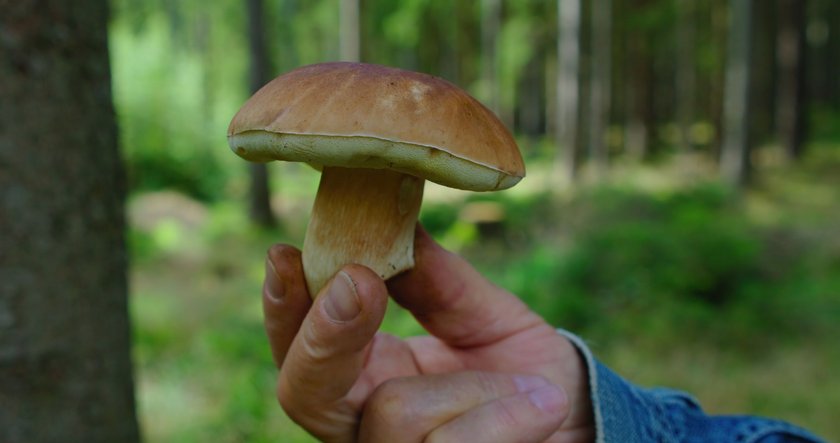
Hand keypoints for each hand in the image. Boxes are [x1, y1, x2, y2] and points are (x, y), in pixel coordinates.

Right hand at [262, 226, 593, 441]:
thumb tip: (393, 218)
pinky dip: (504, 418)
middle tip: (359, 282)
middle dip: (326, 335)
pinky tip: (540, 407)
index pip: (300, 346)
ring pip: (395, 414)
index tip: (284, 252)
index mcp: (367, 373)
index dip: (285, 306)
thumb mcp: (484, 313)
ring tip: (529, 386)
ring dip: (471, 388)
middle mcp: (363, 421)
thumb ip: (436, 278)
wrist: (577, 420)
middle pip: (304, 393)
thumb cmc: (523, 368)